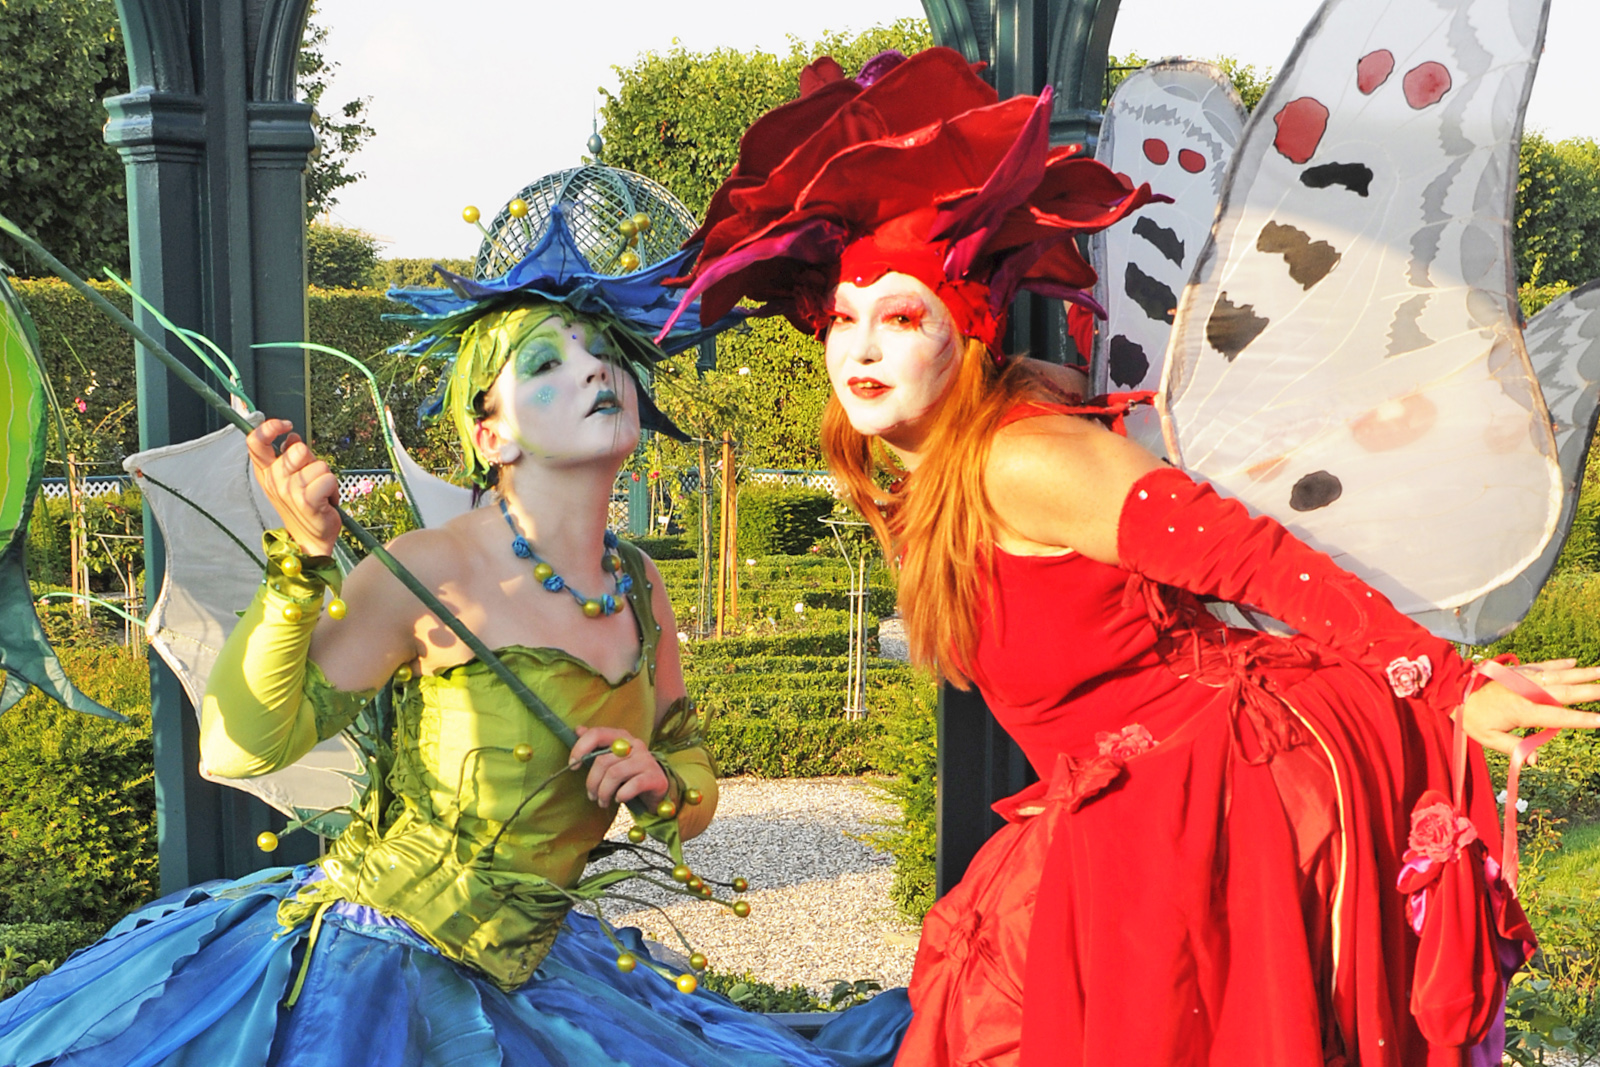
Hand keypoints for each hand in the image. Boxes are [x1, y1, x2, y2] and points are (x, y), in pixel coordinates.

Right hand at [246, 417, 339, 557]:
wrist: (309, 539)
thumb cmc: (302, 507)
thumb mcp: (289, 479)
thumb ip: (288, 455)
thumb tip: (292, 436)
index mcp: (266, 472)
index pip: (255, 442)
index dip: (270, 428)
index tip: (286, 425)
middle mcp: (274, 480)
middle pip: (298, 449)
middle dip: (312, 460)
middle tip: (311, 479)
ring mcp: (289, 491)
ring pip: (318, 464)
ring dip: (325, 477)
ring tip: (319, 492)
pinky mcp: (307, 500)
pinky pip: (328, 478)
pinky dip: (333, 488)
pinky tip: (327, 500)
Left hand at [571, 725, 668, 808]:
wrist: (657, 787)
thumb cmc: (630, 773)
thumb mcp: (612, 758)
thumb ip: (596, 745)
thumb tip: (578, 729)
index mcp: (622, 737)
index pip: (597, 734)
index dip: (580, 748)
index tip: (572, 766)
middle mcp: (635, 744)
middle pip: (602, 760)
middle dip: (592, 782)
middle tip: (592, 796)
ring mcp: (646, 760)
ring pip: (615, 773)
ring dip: (604, 792)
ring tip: (603, 801)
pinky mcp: (655, 776)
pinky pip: (633, 785)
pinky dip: (622, 795)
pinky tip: (619, 799)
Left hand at [1461, 658, 1599, 753]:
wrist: (1454, 691)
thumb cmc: (1472, 718)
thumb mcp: (1489, 738)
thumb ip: (1514, 748)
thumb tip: (1535, 760)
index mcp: (1522, 710)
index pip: (1559, 717)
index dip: (1582, 719)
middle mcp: (1528, 691)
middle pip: (1566, 692)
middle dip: (1593, 691)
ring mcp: (1525, 678)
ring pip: (1560, 675)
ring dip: (1584, 673)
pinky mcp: (1520, 670)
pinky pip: (1544, 666)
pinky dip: (1561, 663)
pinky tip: (1576, 662)